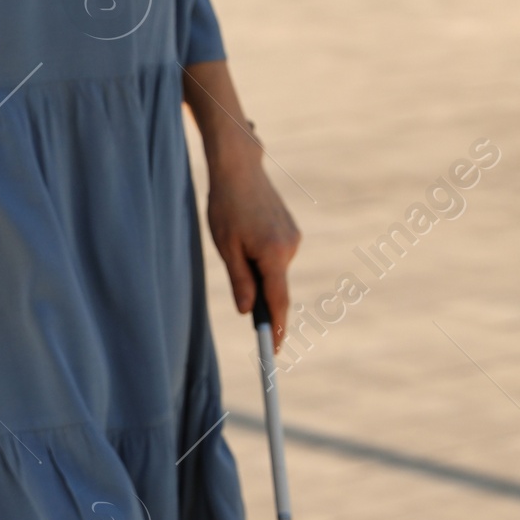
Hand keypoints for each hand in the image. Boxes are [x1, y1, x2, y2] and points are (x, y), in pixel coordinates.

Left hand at [206, 146, 299, 347]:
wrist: (239, 169)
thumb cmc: (226, 207)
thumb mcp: (226, 247)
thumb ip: (240, 281)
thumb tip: (247, 311)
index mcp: (273, 254)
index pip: (279, 301)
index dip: (277, 328)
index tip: (276, 350)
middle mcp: (290, 247)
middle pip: (278, 288)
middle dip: (265, 304)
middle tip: (252, 322)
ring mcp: (294, 238)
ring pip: (276, 271)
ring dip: (259, 275)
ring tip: (235, 252)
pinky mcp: (292, 231)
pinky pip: (277, 257)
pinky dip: (264, 261)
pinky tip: (246, 242)